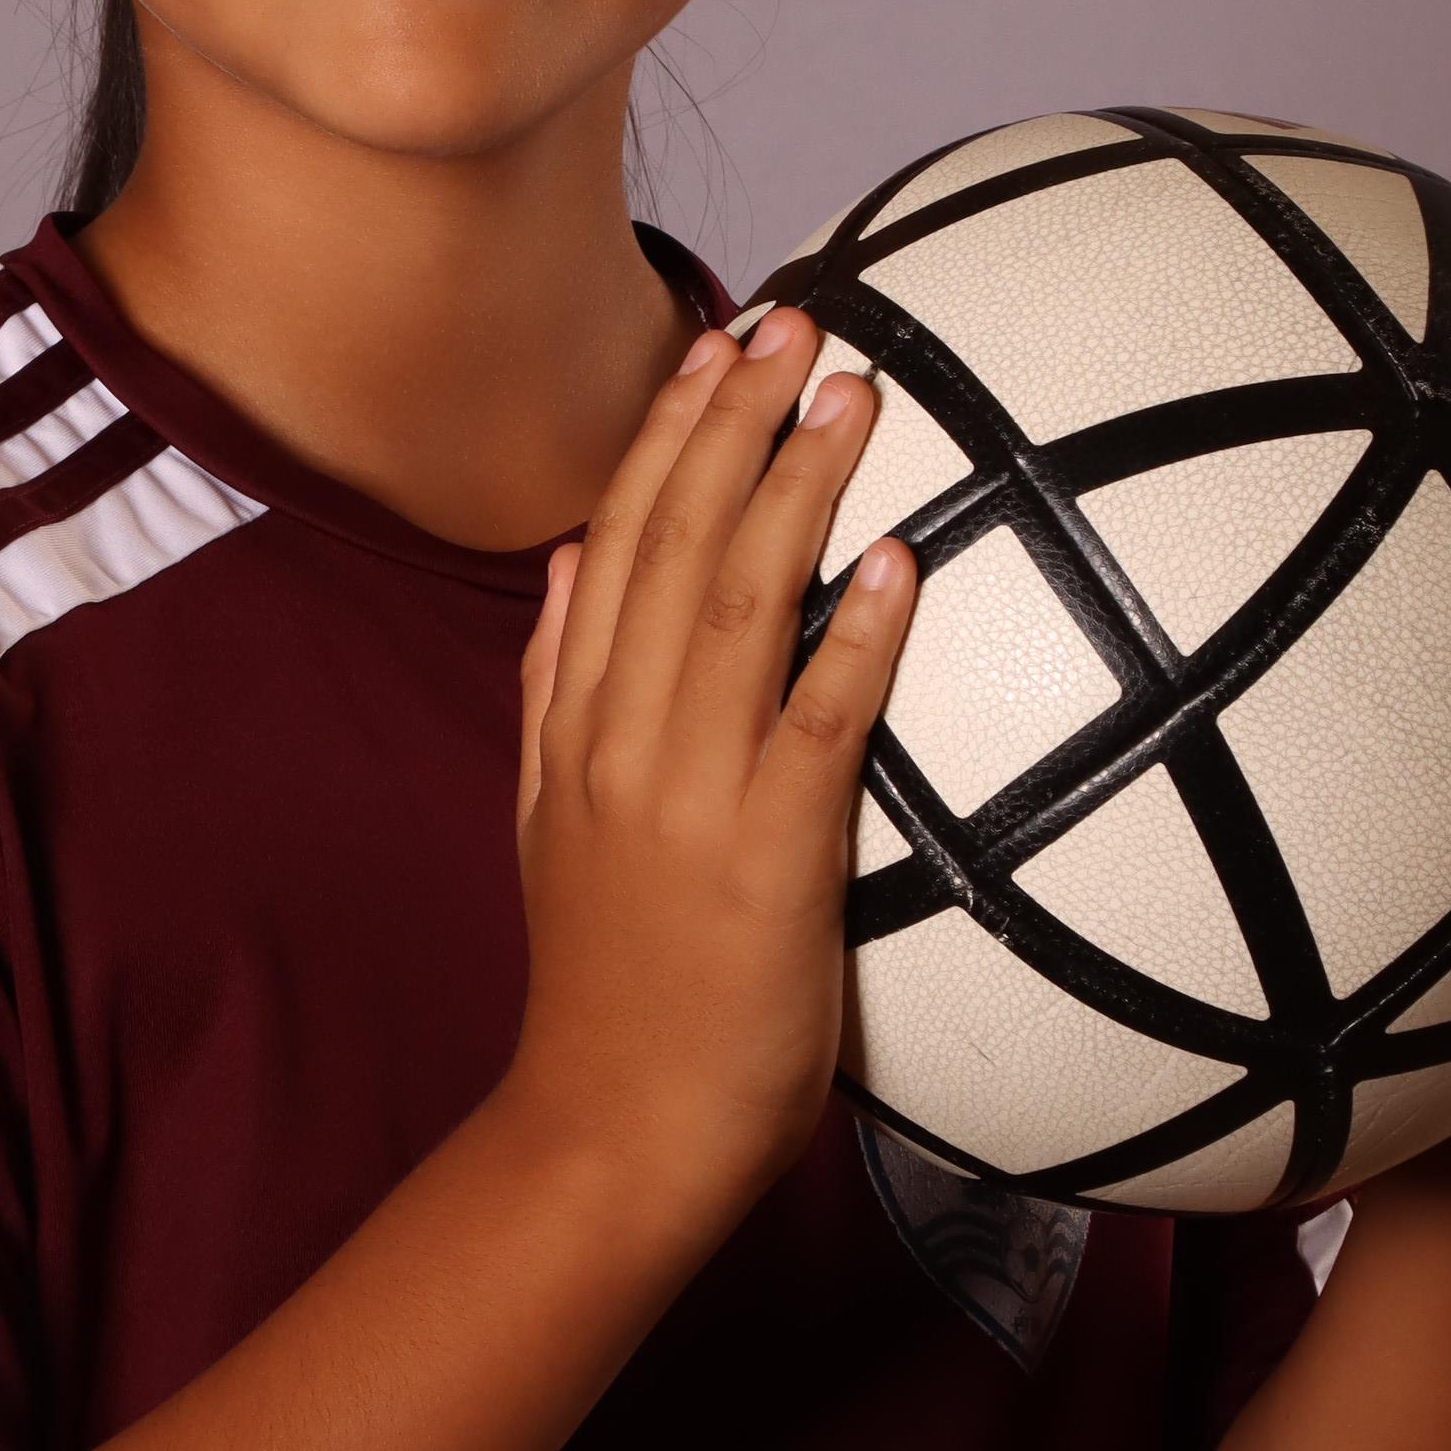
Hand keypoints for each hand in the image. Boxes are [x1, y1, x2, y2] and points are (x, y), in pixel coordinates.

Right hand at [508, 308, 918, 1243]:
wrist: (609, 1127)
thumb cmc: (606, 981)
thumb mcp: (548, 816)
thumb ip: (555, 683)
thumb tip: (570, 556)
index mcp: (577, 724)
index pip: (617, 542)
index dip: (666, 435)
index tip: (713, 344)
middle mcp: (626, 740)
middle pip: (678, 547)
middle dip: (736, 424)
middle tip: (799, 323)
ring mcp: (693, 795)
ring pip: (742, 608)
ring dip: (799, 492)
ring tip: (854, 397)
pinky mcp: (770, 858)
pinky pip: (821, 726)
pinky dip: (860, 639)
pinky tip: (902, 562)